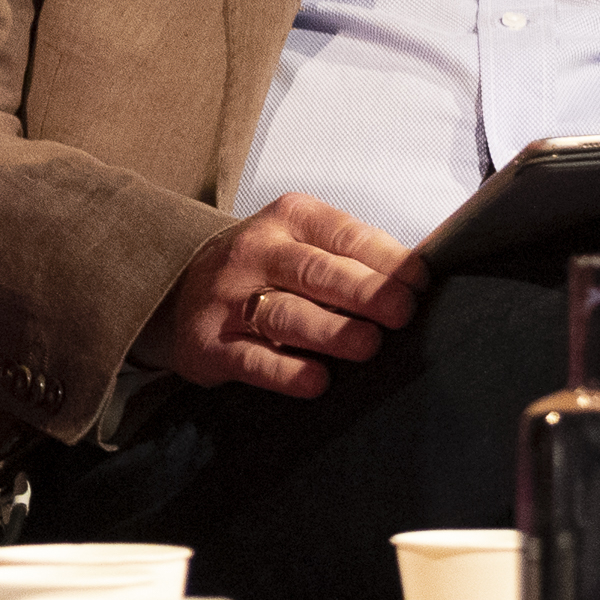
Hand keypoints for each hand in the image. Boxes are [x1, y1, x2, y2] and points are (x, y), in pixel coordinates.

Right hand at [139, 194, 424, 398]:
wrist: (178, 287)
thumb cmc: (266, 267)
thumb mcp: (303, 240)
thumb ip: (354, 256)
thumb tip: (421, 281)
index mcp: (289, 219)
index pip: (343, 234)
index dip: (385, 258)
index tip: (419, 282)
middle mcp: (256, 252)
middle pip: (315, 271)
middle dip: (363, 292)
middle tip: (401, 312)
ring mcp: (229, 298)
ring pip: (284, 313)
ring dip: (329, 331)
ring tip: (369, 345)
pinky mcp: (211, 344)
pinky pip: (252, 359)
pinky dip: (285, 372)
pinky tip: (316, 381)